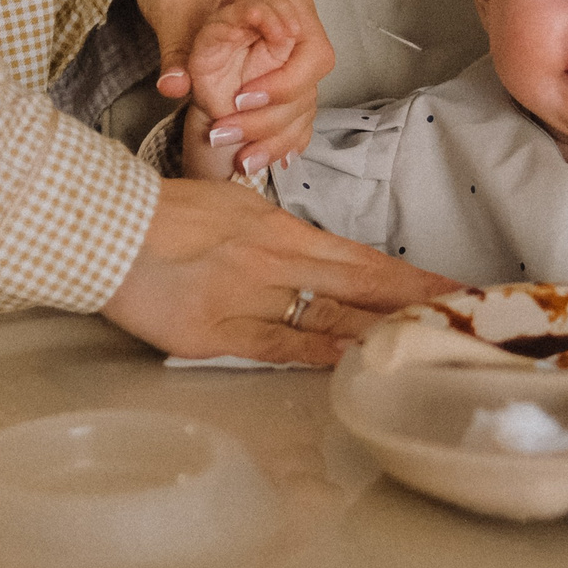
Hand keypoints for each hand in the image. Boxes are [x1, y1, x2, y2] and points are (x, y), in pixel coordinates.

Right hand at [102, 178, 454, 365]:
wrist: (101, 228)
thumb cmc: (161, 213)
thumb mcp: (230, 205)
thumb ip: (274, 233)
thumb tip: (312, 254)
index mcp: (278, 229)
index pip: (362, 259)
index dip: (413, 279)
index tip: (455, 291)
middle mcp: (272, 261)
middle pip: (360, 286)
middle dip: (417, 305)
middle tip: (467, 321)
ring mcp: (245, 298)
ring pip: (326, 317)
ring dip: (378, 334)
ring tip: (425, 347)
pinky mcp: (213, 333)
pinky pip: (275, 345)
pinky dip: (317, 355)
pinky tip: (352, 363)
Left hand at [133, 0, 331, 176]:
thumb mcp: (173, 6)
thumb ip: (178, 48)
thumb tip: (174, 85)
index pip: (312, 52)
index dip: (285, 83)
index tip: (241, 100)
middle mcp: (295, 26)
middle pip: (310, 84)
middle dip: (272, 117)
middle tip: (225, 132)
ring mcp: (286, 50)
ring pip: (300, 104)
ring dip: (272, 136)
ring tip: (239, 162)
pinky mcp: (272, 71)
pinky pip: (288, 110)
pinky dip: (274, 137)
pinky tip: (256, 159)